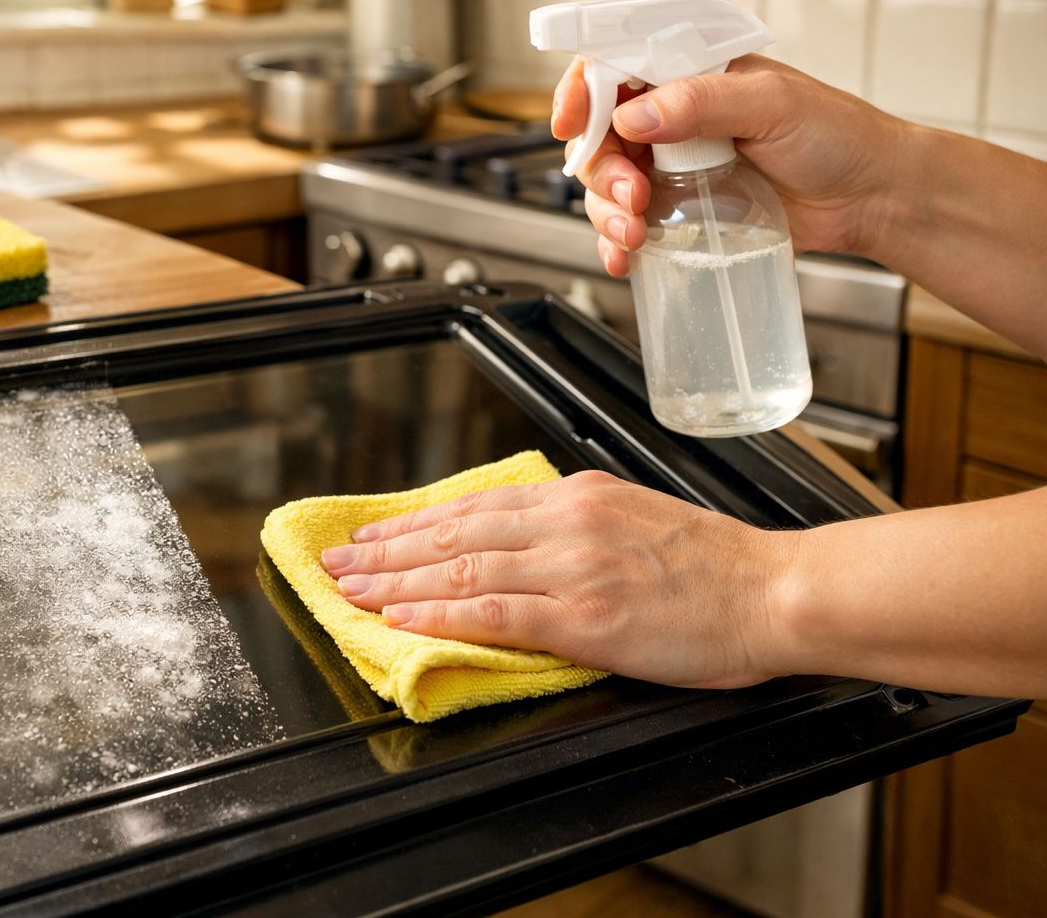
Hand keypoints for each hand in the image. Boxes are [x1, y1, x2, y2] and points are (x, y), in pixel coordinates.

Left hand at [319, 471, 800, 689]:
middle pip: (454, 534)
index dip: (415, 522)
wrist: (776, 591)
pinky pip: (493, 611)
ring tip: (350, 590)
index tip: (374, 534)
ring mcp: (572, 566)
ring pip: (460, 570)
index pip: (474, 507)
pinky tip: (401, 617)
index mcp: (577, 497)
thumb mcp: (636, 522)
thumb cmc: (719, 567)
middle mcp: (566, 522)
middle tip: (338, 561)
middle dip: (387, 549)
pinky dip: (439, 614)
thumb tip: (520, 549)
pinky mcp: (585, 616)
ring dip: (395, 582)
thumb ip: (575, 530)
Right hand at [553, 54, 915, 277]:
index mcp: (689, 75)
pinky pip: (628, 226)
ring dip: (605, 213)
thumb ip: (703, 101)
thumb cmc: (837, 136)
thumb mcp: (772, 104)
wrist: (872, 198)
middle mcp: (673, 118)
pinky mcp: (682, 212)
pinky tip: (623, 258)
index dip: (581, 95)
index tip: (570, 125)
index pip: (613, 71)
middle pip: (600, 137)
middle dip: (602, 171)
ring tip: (634, 235)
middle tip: (633, 197)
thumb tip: (635, 114)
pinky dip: (615, 245)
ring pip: (606, 186)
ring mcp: (673, 167)